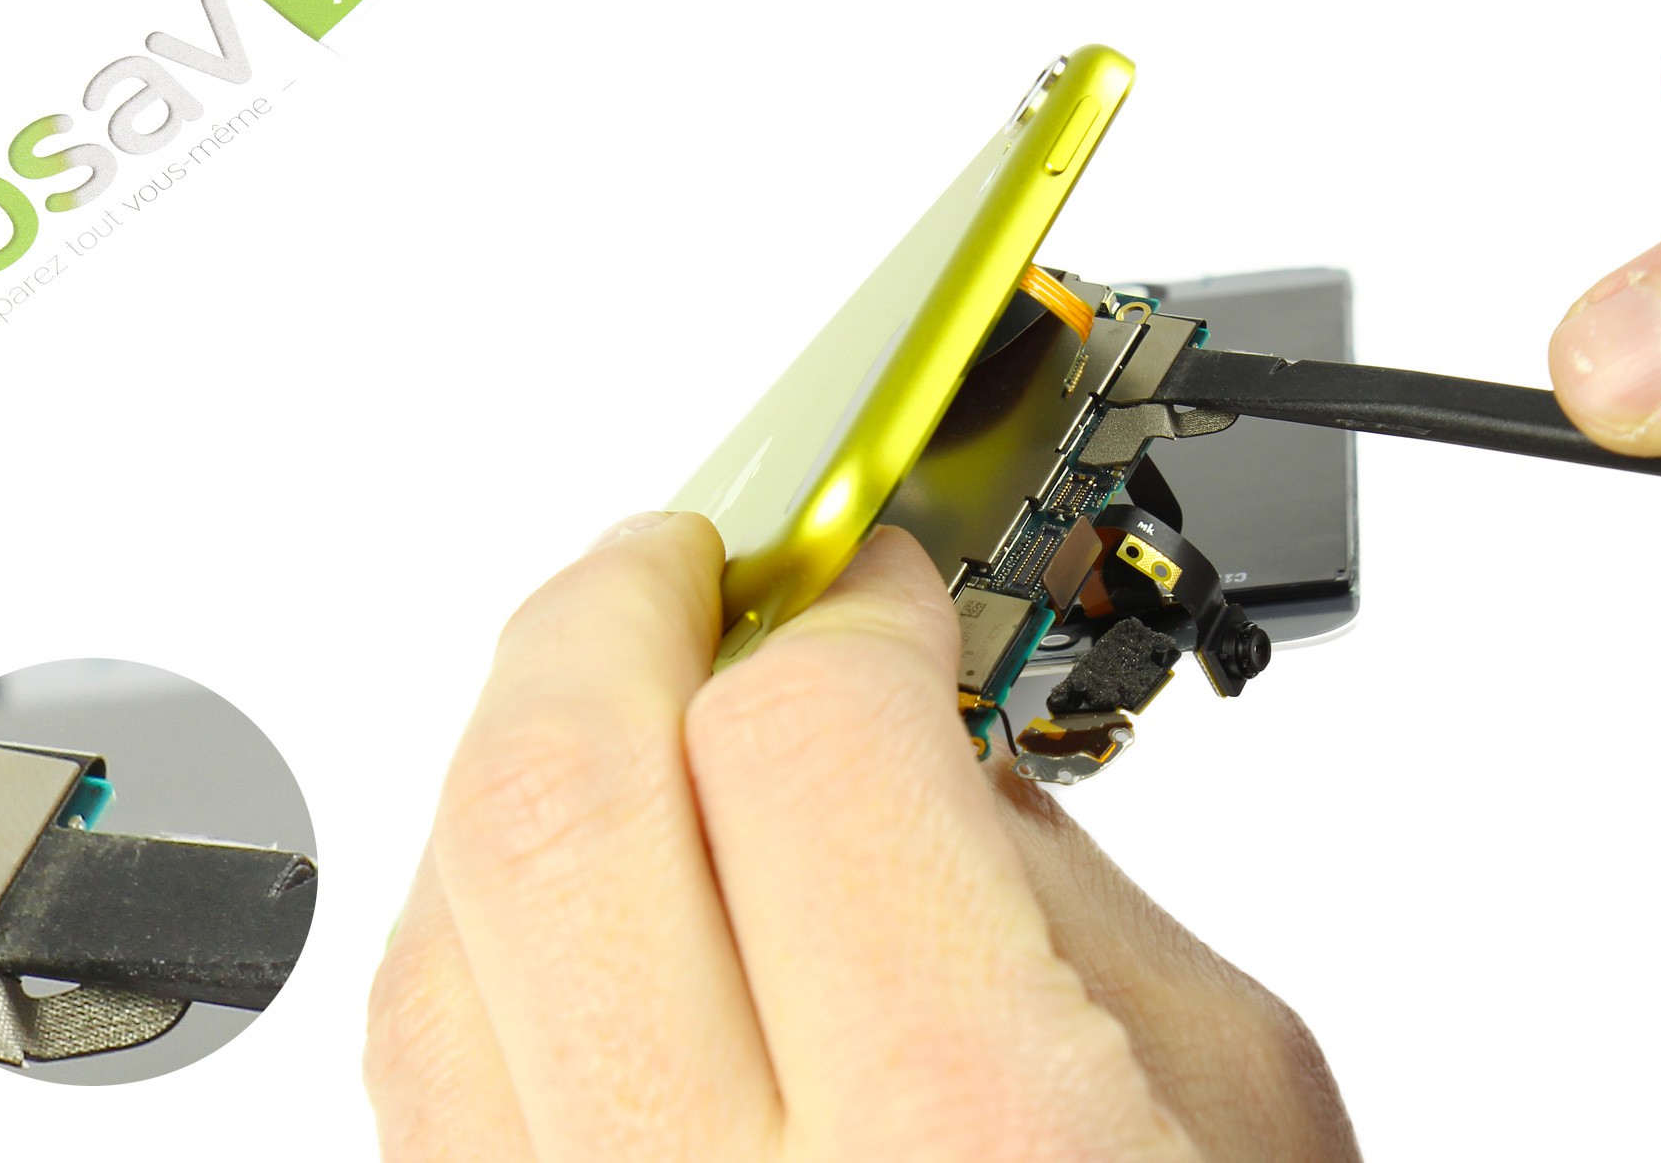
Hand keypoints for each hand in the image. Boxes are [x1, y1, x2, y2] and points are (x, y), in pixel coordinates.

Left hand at [365, 514, 1357, 1160]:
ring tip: (617, 689)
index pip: (805, 743)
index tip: (878, 576)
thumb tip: (906, 736)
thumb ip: (1058, 893)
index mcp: (969, 1153)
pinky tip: (573, 887)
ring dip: (519, 759)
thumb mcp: (1236, 1111)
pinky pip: (424, 1082)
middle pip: (551, 802)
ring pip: (436, 934)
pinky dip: (482, 930)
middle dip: (612, 612)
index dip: (845, 603)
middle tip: (692, 557)